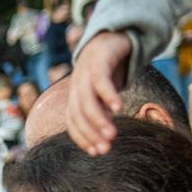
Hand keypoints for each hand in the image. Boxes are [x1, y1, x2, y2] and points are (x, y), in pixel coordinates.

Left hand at [66, 31, 129, 155]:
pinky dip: (108, 95)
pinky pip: (100, 81)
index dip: (82, 139)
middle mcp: (76, 88)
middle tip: (106, 149)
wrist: (109, 38)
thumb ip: (102, 113)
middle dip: (91, 134)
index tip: (97, 153)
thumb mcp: (102, 96)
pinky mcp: (98, 62)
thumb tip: (105, 137)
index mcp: (75, 98)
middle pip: (78, 115)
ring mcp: (85, 74)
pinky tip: (119, 107)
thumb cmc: (106, 72)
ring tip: (111, 134)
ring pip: (87, 101)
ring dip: (98, 120)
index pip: (73, 123)